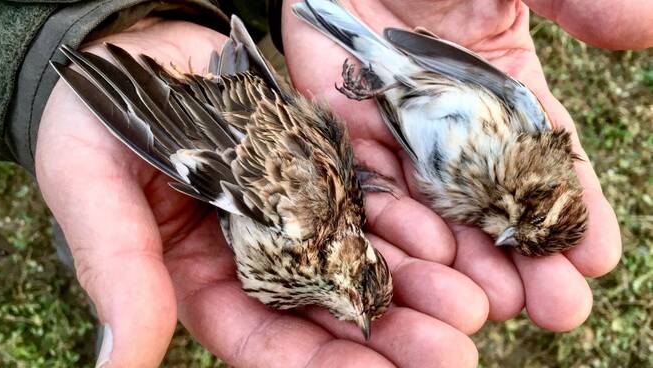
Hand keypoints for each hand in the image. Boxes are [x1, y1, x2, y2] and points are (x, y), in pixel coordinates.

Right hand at [37, 18, 481, 366]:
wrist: (135, 48)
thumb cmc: (93, 121)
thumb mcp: (93, 192)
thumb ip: (119, 271)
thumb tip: (119, 364)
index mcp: (201, 280)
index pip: (264, 342)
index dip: (320, 365)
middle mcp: (257, 257)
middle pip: (327, 312)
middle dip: (389, 336)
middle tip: (453, 350)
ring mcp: (295, 212)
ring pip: (361, 261)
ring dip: (415, 287)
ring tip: (470, 305)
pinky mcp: (320, 169)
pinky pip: (369, 202)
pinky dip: (407, 224)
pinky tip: (448, 244)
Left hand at [282, 0, 620, 331]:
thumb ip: (580, 1)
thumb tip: (647, 29)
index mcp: (506, 95)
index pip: (546, 163)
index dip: (572, 210)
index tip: (596, 259)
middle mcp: (456, 129)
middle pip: (494, 204)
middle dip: (525, 257)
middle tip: (556, 308)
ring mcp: (400, 137)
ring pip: (434, 212)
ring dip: (463, 263)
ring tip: (491, 305)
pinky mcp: (347, 137)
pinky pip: (369, 191)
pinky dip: (394, 228)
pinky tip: (422, 265)